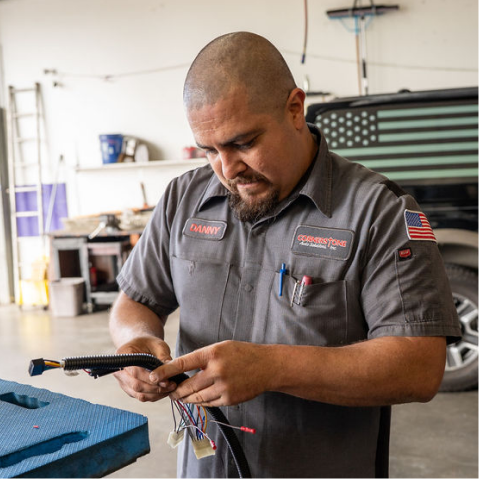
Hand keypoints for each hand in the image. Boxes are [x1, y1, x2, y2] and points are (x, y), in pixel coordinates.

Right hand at [113, 336, 176, 401]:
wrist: (141, 346)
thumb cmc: (149, 343)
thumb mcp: (158, 344)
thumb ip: (163, 356)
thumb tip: (170, 370)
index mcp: (123, 354)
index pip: (134, 371)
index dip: (150, 378)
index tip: (166, 380)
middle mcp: (119, 370)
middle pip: (136, 385)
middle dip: (155, 387)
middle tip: (171, 385)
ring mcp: (123, 382)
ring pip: (139, 394)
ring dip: (156, 394)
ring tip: (171, 388)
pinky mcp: (130, 389)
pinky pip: (142, 396)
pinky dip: (154, 396)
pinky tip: (166, 391)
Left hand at [149, 340, 274, 406]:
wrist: (267, 366)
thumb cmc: (242, 354)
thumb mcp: (221, 347)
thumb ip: (202, 357)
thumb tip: (182, 369)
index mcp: (212, 353)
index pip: (183, 363)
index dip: (165, 371)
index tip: (153, 376)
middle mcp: (216, 370)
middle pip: (187, 386)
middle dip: (175, 390)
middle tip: (169, 391)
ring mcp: (223, 387)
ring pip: (196, 397)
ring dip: (186, 398)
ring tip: (180, 396)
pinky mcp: (229, 399)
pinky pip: (208, 403)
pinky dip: (200, 401)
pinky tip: (198, 398)